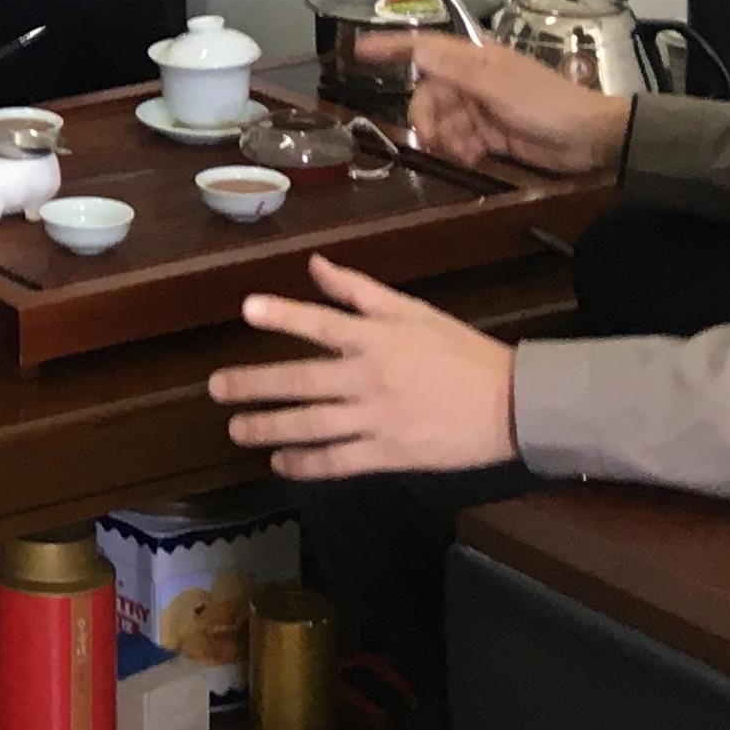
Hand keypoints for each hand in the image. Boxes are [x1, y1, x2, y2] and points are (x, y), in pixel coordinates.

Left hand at [209, 254, 520, 478]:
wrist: (512, 404)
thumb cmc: (460, 352)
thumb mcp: (412, 311)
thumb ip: (359, 291)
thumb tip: (315, 264)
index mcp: (379, 338)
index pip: (323, 323)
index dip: (284, 315)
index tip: (247, 309)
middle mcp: (372, 377)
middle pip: (302, 381)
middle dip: (254, 385)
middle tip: (216, 387)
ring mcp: (379, 419)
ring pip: (312, 425)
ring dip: (269, 428)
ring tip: (237, 430)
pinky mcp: (390, 454)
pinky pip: (338, 461)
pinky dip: (305, 464)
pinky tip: (280, 463)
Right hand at [378, 33, 632, 175]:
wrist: (590, 139)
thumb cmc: (547, 104)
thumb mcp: (497, 84)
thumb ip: (454, 68)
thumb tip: (416, 48)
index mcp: (475, 59)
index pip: (424, 47)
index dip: (390, 47)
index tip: (358, 50)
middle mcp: (474, 80)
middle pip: (428, 95)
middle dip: (429, 118)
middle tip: (436, 140)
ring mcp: (482, 107)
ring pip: (442, 121)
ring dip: (448, 138)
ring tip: (468, 151)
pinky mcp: (491, 133)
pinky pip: (460, 140)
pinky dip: (462, 150)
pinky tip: (476, 156)